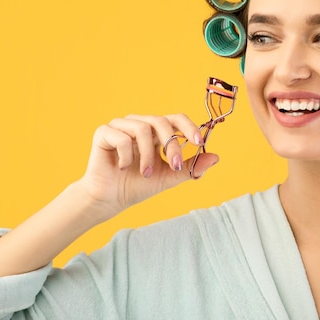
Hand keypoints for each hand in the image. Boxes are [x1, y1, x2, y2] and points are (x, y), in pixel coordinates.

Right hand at [78, 114, 218, 220]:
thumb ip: (191, 167)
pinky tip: (123, 168)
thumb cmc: (138, 185)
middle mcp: (139, 124)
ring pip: (142, 128)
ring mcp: (121, 126)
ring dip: (148, 155)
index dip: (189, 127)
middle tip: (174, 167)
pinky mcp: (104, 132)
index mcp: (155, 131)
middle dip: (171, 145)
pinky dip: (126, 157)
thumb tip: (216, 157)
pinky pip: (122, 138)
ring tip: (145, 174)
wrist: (111, 200)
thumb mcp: (170, 177)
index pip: (176, 119)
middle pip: (161, 121)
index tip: (199, 142)